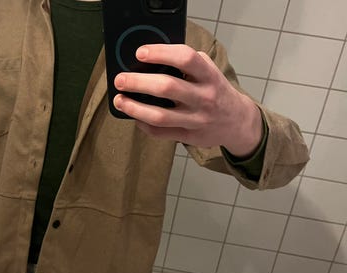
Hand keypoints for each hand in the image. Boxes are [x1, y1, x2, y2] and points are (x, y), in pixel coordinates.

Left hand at [113, 44, 262, 157]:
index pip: (185, 58)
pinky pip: (161, 133)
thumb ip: (186, 65)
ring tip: (119, 101)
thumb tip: (151, 62)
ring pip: (160, 116)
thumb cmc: (216, 91)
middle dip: (138, 82)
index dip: (161, 53)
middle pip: (167, 88)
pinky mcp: (189, 136)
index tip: (141, 53)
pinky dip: (144, 124)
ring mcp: (196, 120)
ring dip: (135, 108)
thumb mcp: (208, 72)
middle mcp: (204, 97)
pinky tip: (135, 117)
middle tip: (120, 80)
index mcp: (209, 76)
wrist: (236, 122)